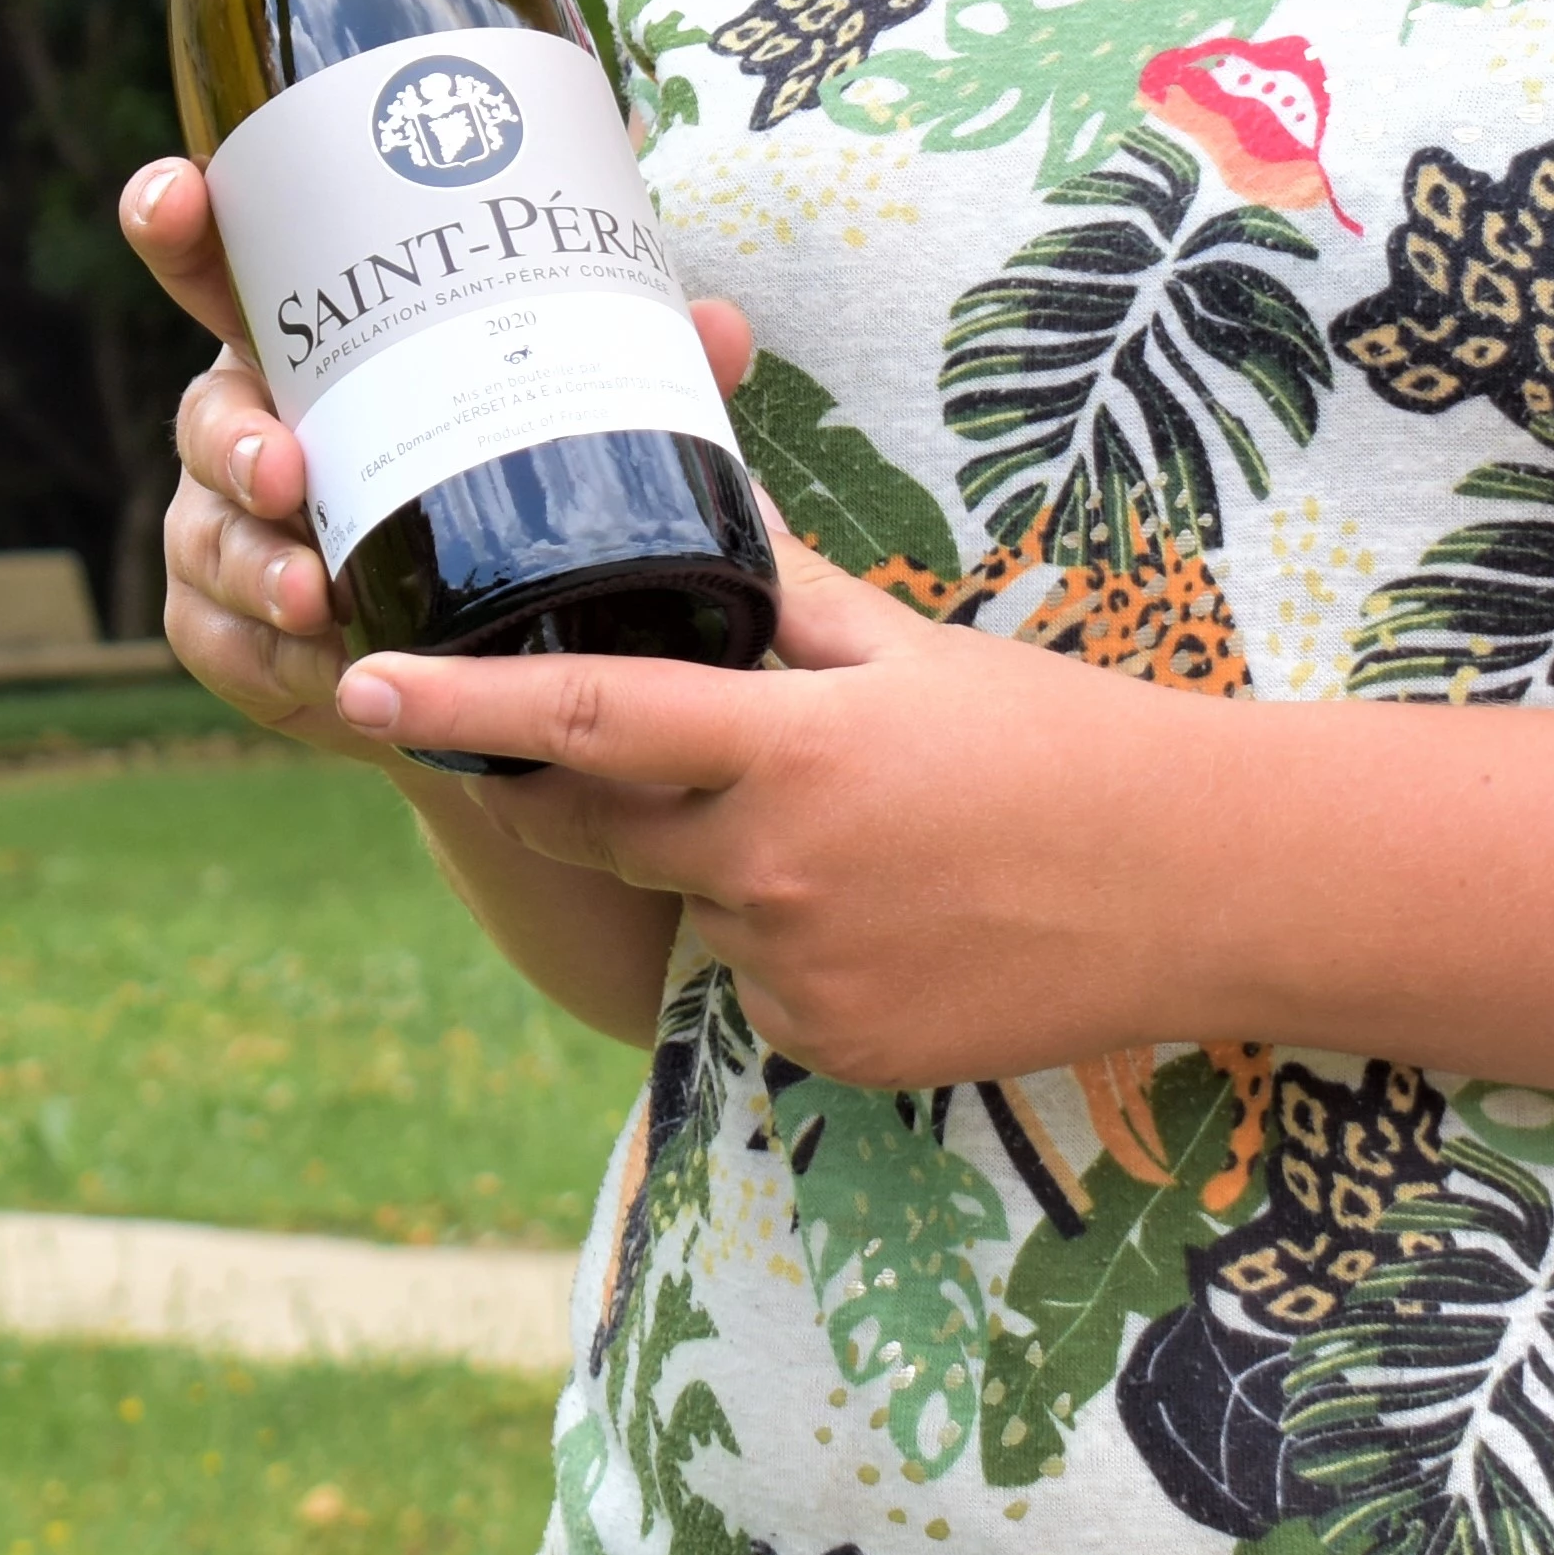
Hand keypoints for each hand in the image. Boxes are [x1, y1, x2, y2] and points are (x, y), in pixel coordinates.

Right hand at [119, 153, 755, 771]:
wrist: (484, 658)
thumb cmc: (504, 488)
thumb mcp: (564, 418)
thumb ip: (633, 369)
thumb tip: (721, 328)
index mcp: (317, 346)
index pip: (223, 264)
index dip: (179, 217)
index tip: (176, 195)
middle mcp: (251, 424)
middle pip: (206, 413)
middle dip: (234, 440)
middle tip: (289, 473)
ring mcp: (223, 528)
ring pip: (208, 534)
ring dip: (256, 565)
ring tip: (320, 599)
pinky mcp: (222, 627)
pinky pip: (220, 637)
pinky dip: (268, 654)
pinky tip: (319, 667)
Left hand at [336, 521, 1200, 1091]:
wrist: (1194, 887)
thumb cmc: (1055, 742)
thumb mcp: (908, 650)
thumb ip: (780, 590)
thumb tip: (696, 502)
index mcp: (786, 749)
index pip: (582, 721)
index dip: (459, 707)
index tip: (360, 690)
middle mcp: (772, 872)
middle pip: (592, 826)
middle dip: (548, 782)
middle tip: (549, 733)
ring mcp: (796, 975)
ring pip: (681, 907)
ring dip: (707, 865)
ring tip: (849, 828)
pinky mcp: (825, 1052)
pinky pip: (749, 986)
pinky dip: (778, 943)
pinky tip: (882, 908)